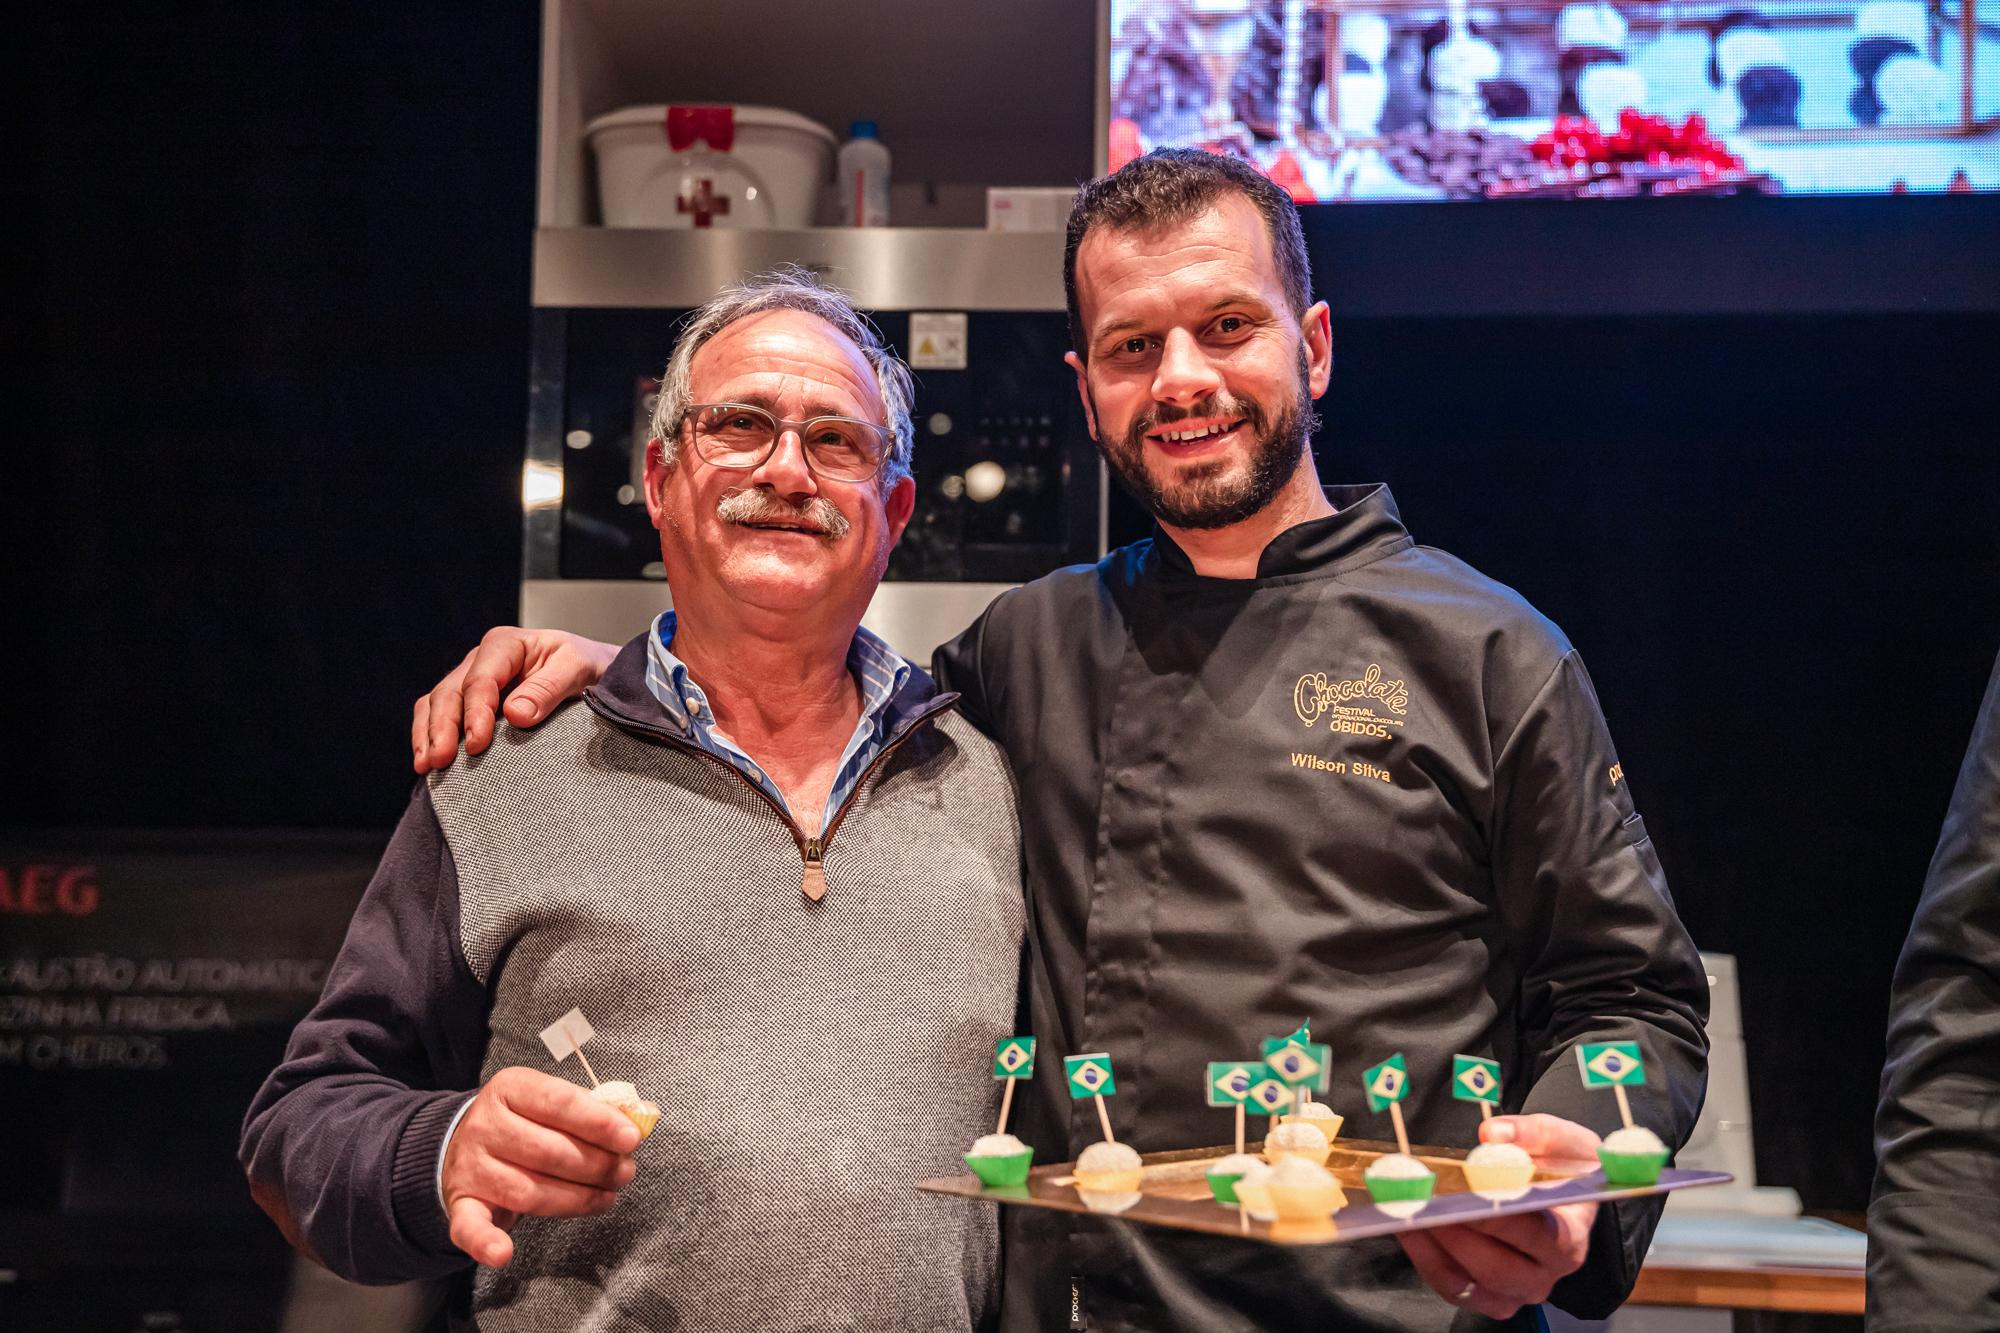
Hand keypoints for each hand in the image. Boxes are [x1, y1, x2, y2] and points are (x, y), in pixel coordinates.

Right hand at [412, 628, 617, 772]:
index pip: (481, 680)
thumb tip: (515, 714)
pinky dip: (429, 736)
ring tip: (427, 766)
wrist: (594, 671)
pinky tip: (427, 762)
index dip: (476, 713)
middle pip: (451, 692)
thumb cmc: (585, 666)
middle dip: (443, 728)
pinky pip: (438, 714)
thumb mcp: (577, 668)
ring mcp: (471, 679)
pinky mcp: (469, 701)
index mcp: (506, 644)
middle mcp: (481, 660)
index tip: (477, 744)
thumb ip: (548, 688)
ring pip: (437, 703)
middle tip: (442, 760)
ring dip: (428, 735)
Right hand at [441, 1066, 641, 1267]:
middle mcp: (485, 1125)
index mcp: (511, 1089)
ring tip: (607, 1198)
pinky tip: (504, 1253)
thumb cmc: (523, 1122)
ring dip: (576, 1200)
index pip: (559, 1102)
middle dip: (596, 1165)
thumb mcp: (550, 1103)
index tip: (631, 1139)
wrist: (461, 1144)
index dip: (598, 1122)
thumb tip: (640, 1116)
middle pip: (547, 1151)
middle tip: (625, 1173)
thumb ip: (592, 1110)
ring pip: (528, 1191)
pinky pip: (470, 1226)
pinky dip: (486, 1242)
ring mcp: (470, 1166)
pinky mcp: (460, 1203)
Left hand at [1398, 1113, 1601, 1318]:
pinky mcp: (1486, 1296)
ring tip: (1405, 1214)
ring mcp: (1514, 1291)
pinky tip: (1406, 1227)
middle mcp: (1544, 1274)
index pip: (1535, 1235)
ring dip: (1431, 1248)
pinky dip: (1424, 1258)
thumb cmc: (1565, 1168)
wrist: (1565, 1194)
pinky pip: (1451, 1286)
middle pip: (1496, 1267)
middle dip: (1455, 1234)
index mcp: (1568, 1239)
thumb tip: (1492, 1135)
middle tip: (1422, 1206)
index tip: (1465, 1195)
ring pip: (1467, 1284)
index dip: (1497, 1218)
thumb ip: (1531, 1134)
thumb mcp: (1563, 1141)